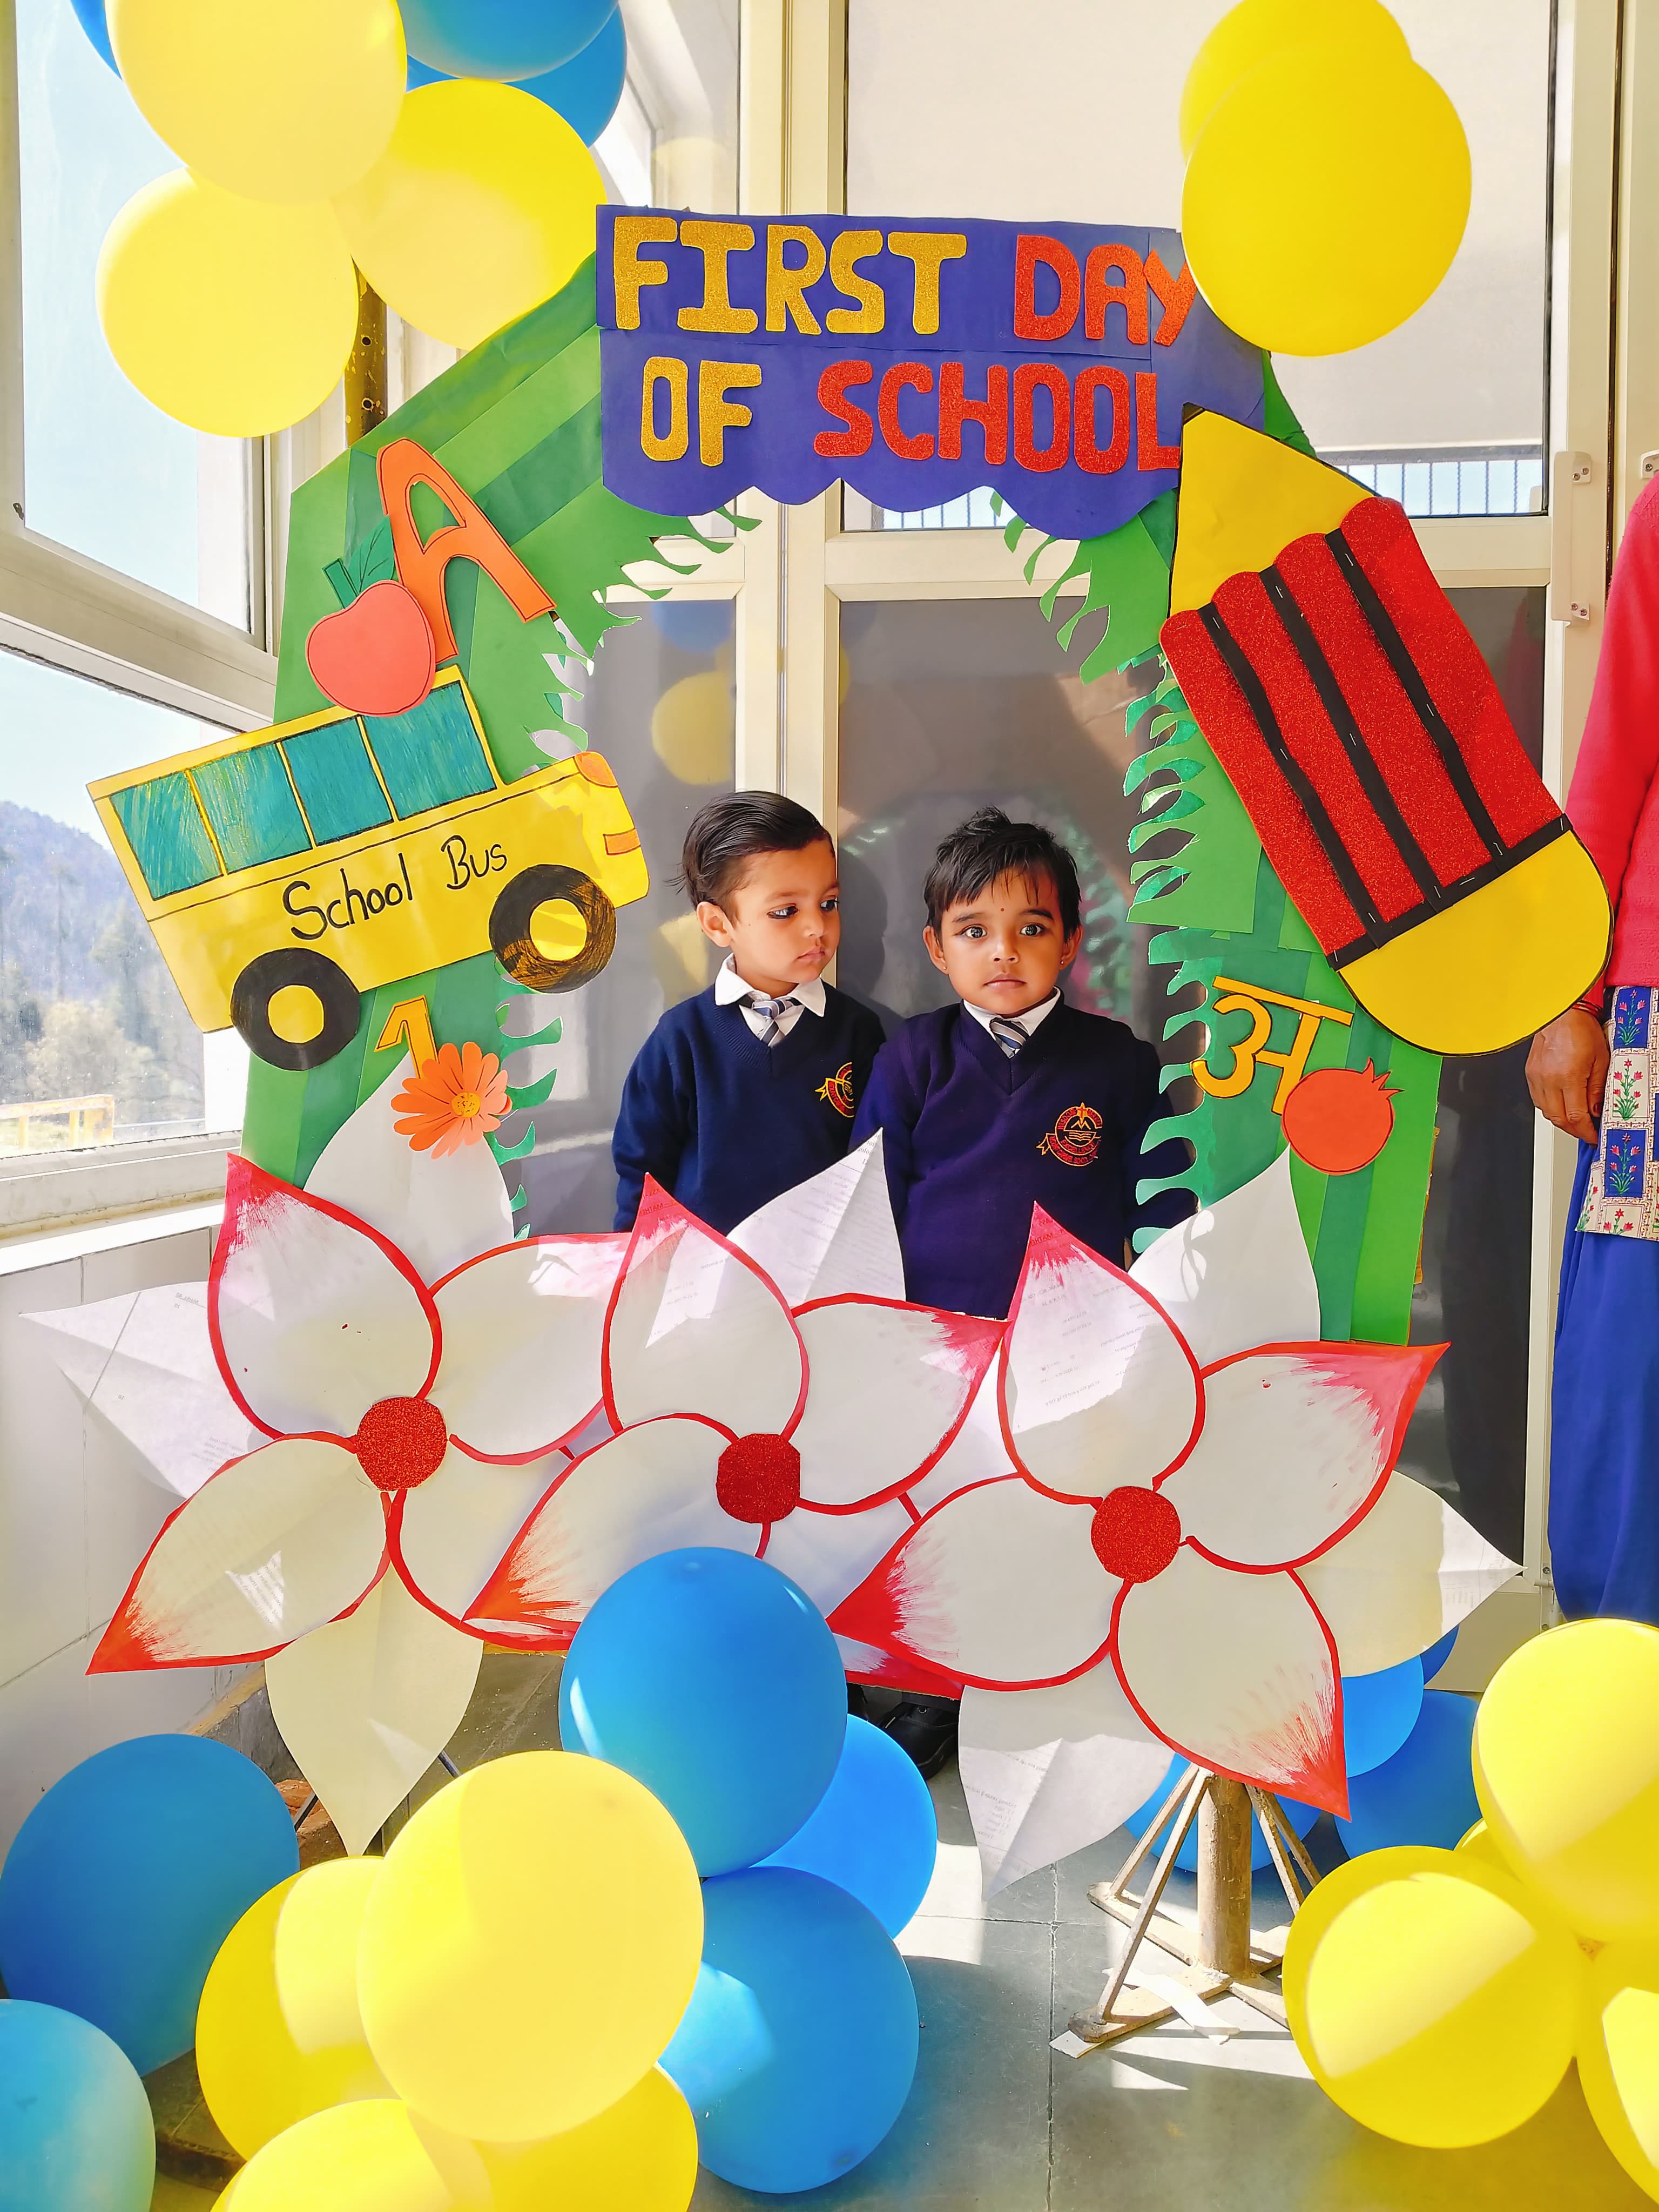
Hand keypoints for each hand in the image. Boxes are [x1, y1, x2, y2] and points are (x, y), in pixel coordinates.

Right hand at [1526, 1006, 1609, 1143]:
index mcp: (1568, 1076)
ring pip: (1546, 1112)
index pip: (1575, 1116)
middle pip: (1558, 1119)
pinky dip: (1549, 1108)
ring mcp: (1537, 1077)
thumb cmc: (1581, 1030)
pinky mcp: (1530, 1074)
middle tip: (1585, 1132)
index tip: (1592, 1136)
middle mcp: (1549, 1079)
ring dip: (1561, 1121)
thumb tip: (1595, 1110)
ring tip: (1574, 1120)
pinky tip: (1560, 1105)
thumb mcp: (1601, 1060)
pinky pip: (1538, 1100)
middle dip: (1573, 1130)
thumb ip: (1597, 1089)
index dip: (1585, 1131)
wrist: (1562, 1014)